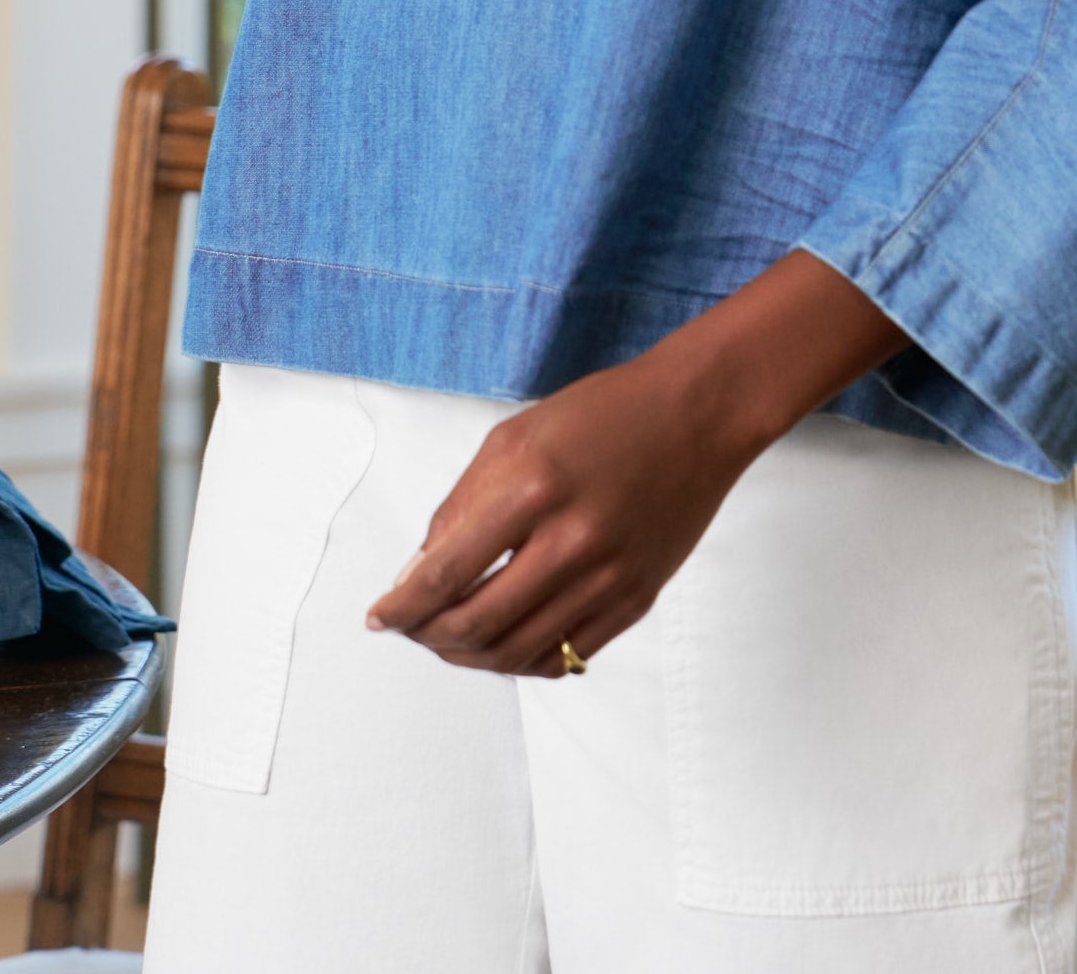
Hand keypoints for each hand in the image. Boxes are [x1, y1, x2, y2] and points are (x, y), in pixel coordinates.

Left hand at [366, 249, 903, 676]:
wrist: (697, 414)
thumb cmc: (603, 414)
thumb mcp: (515, 436)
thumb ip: (463, 505)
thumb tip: (420, 572)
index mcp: (531, 487)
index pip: (444, 575)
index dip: (400, 607)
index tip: (378, 617)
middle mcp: (571, 540)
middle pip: (475, 627)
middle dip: (427, 637)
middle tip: (410, 629)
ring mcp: (609, 577)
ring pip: (517, 654)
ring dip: (470, 658)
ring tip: (449, 640)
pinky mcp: (636, 599)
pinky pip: (566, 657)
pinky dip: (523, 662)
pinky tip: (504, 645)